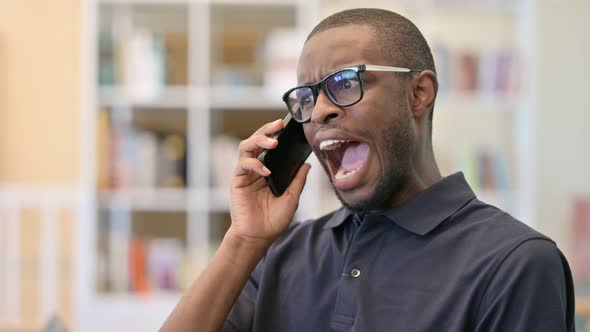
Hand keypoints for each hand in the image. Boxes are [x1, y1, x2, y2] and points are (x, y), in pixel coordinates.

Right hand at [228, 119, 310, 246]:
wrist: (258, 237)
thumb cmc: (273, 220)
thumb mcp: (292, 198)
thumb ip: (297, 181)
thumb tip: (307, 164)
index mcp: (269, 170)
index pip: (271, 146)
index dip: (276, 134)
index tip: (287, 125)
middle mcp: (256, 168)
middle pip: (257, 141)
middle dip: (267, 130)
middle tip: (278, 124)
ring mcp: (246, 173)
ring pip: (246, 147)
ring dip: (259, 140)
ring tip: (273, 142)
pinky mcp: (237, 180)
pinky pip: (242, 164)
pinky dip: (254, 164)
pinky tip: (265, 171)